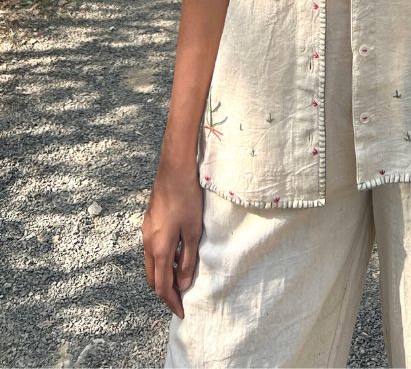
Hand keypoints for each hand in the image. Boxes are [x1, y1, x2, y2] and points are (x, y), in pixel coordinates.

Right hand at [142, 161, 203, 318]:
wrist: (175, 168)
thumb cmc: (187, 198)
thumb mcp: (193, 231)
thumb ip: (188, 259)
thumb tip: (183, 283)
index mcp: (159, 248)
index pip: (162, 286)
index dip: (171, 302)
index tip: (181, 313)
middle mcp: (148, 242)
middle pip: (152, 278)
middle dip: (165, 292)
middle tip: (181, 299)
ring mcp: (146, 231)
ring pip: (151, 264)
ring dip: (163, 275)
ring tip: (181, 280)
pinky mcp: (149, 222)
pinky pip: (152, 250)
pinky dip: (162, 261)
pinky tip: (176, 255)